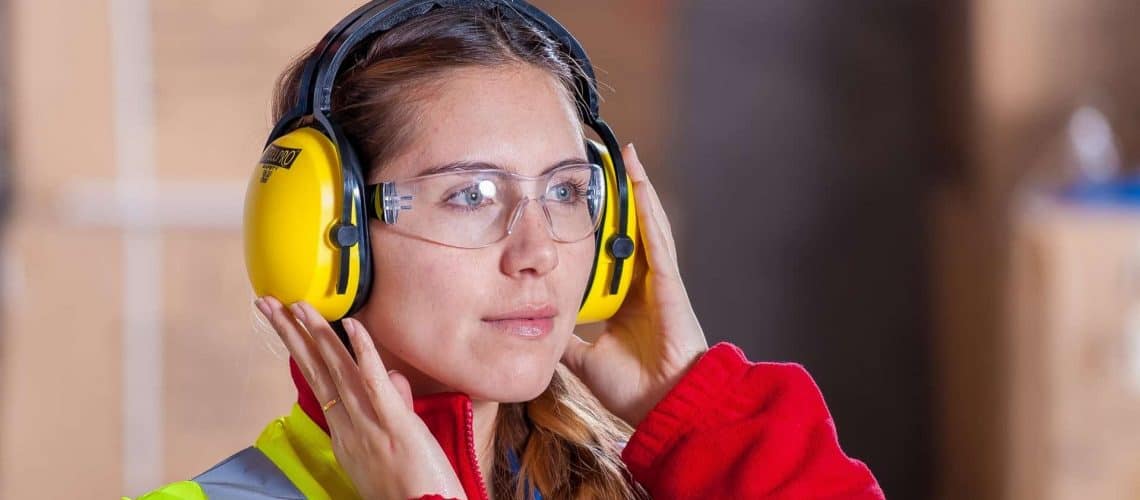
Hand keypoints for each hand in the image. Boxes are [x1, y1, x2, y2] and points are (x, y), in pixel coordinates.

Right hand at [255, 297, 466, 499]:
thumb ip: (392, 405)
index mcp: (346, 433)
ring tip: (298, 305)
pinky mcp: (397, 428)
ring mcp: (370, 427)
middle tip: (269, 304)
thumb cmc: (411, 490)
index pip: (318, 381)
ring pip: (338, 372)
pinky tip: (351, 326)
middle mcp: (349, 428)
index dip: (300, 349)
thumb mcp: (393, 444)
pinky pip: (376, 385)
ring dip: (317, 335)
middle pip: (317, 371)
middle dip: (291, 335)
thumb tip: (392, 378)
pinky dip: (364, 353)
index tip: (286, 322)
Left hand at [561, 144, 709, 427]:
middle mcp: (643, 283)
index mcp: (626, 300)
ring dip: (637, 190)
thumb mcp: (584, 356)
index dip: (599, 225)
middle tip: (603, 162)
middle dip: (619, 196)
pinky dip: (647, 209)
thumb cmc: (633, 388)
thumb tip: (536, 326)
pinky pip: (656, 238)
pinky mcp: (668, 281)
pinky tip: (639, 183)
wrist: (664, 406)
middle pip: (629, 230)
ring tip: (627, 156)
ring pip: (646, 225)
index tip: (582, 200)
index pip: (609, 253)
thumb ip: (566, 338)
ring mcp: (658, 279)